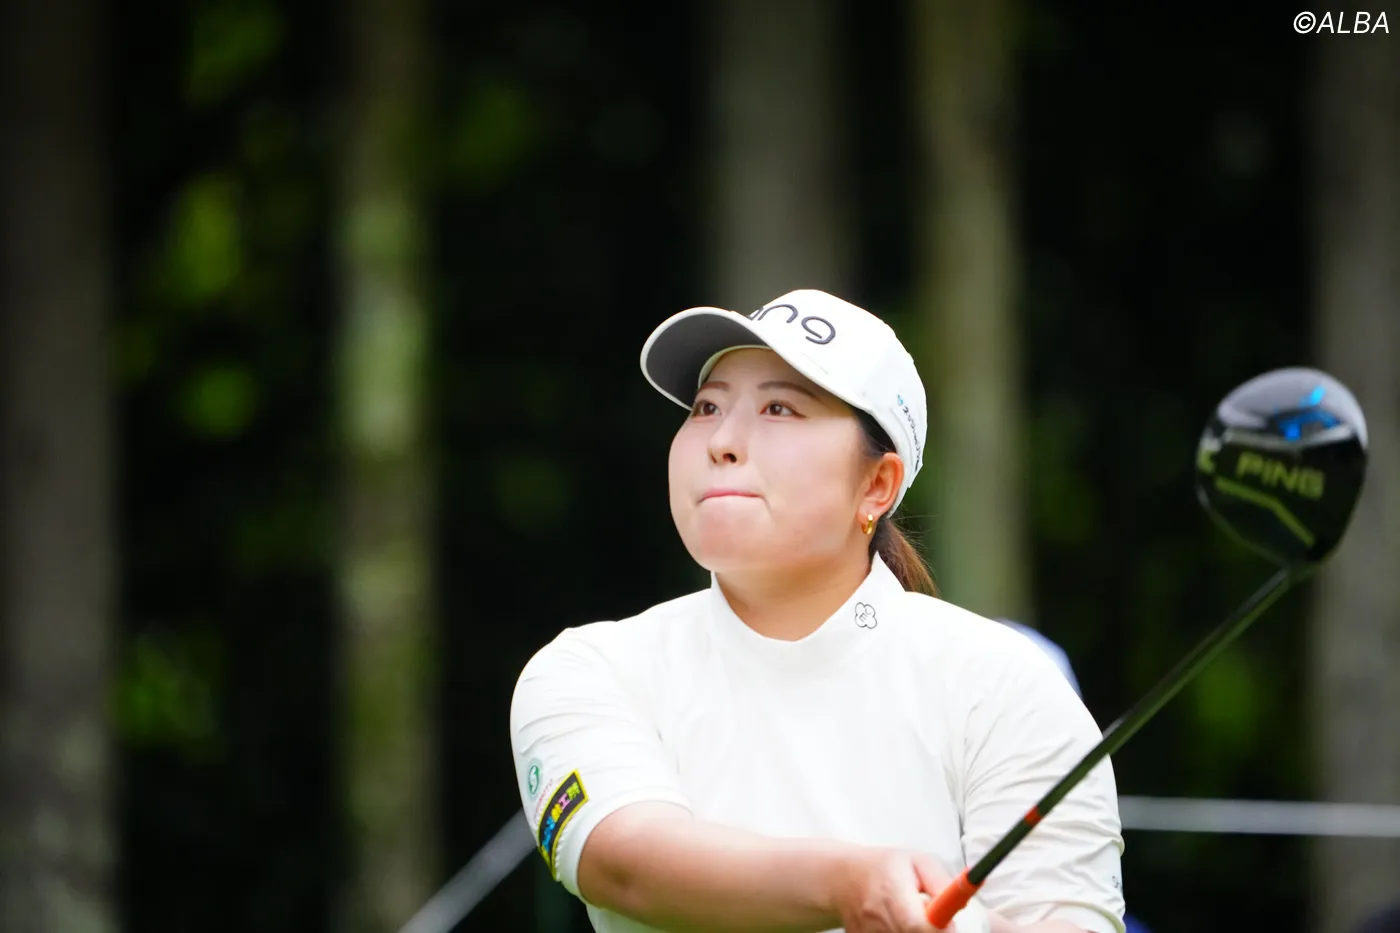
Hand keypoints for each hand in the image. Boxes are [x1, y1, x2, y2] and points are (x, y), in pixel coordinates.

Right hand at [835, 848, 986, 932]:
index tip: (949, 925)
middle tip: (933, 919)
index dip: (939, 929)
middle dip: (931, 931)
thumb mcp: (918, 862)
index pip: (918, 924)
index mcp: (892, 890)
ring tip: (910, 915)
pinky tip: (896, 924)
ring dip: (915, 932)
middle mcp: (877, 916)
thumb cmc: (887, 866)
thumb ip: (942, 883)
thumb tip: (963, 902)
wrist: (843, 878)